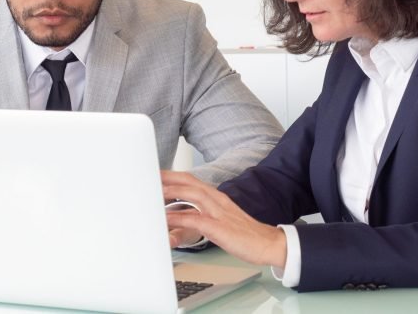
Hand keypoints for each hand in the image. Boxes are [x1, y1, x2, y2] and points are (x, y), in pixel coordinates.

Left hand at [161, 170, 286, 267]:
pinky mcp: (220, 227)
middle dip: (168, 178)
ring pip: (192, 195)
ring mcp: (219, 213)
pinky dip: (179, 217)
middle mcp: (218, 200)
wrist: (269, 244)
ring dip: (171, 192)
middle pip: (190, 182)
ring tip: (153, 191)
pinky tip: (166, 219)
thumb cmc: (245, 234)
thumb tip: (181, 215)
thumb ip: (203, 214)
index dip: (173, 176)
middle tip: (148, 175)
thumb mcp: (222, 219)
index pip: (192, 181)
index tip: (156, 174)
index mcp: (218, 197)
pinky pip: (195, 219)